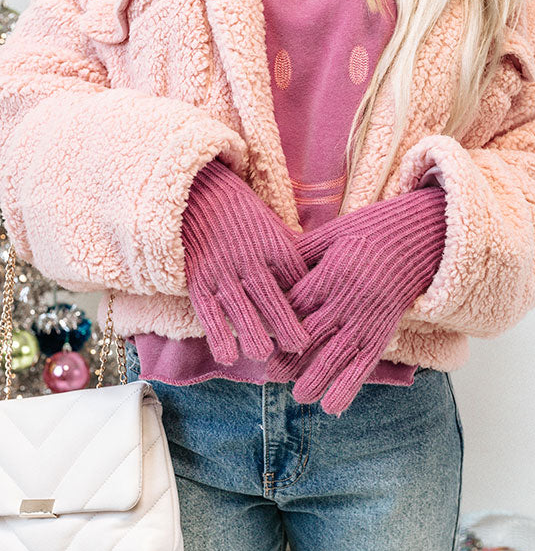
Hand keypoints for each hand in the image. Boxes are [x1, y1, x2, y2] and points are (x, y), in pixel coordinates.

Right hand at [181, 158, 310, 363]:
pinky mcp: (199, 282)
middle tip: (300, 347)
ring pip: (238, 305)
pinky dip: (218, 335)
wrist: (197, 194)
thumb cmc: (242, 215)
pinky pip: (208, 312)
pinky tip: (228, 357)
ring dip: (251, 332)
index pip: (294, 273)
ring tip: (263, 355)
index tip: (320, 324)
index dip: (306, 299)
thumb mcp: (272, 227)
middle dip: (285, 321)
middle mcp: (248, 259)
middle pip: (269, 293)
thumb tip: (321, 276)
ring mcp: (221, 271)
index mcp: (272, 244)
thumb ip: (293, 252)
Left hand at [265, 188, 446, 414]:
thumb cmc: (370, 232)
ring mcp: (367, 320)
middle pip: (311, 335)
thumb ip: (302, 253)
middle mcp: (348, 301)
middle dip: (288, 358)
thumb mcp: (332, 233)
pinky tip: (331, 407)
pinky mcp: (383, 334)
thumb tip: (271, 268)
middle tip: (270, 374)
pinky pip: (364, 365)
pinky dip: (348, 388)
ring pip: (337, 357)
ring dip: (315, 379)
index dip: (274, 322)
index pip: (295, 304)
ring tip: (298, 395)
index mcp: (331, 274)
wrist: (420, 238)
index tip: (257, 334)